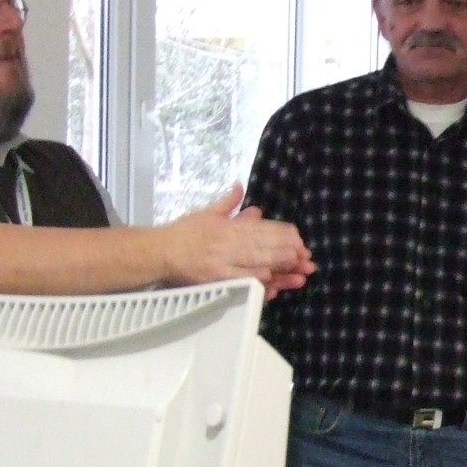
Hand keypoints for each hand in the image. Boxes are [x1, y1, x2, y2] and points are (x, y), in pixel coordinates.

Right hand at [164, 183, 314, 292]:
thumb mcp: (206, 212)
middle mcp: (226, 241)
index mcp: (227, 225)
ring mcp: (221, 260)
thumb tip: (240, 186)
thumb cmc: (183, 232)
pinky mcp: (214, 277)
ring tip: (298, 270)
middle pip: (262, 245)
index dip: (280, 233)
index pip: (259, 227)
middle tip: (307, 257)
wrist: (159, 251)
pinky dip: (254, 280)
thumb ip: (227, 202)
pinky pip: (238, 279)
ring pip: (254, 261)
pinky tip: (270, 280)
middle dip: (286, 251)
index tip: (298, 238)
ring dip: (278, 266)